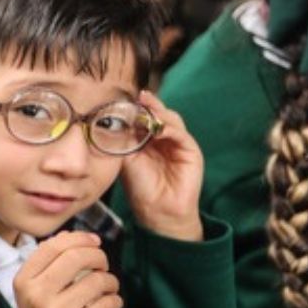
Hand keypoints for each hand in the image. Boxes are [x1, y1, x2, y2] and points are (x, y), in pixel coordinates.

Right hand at [12, 231, 122, 307]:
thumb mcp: (34, 289)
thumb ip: (49, 262)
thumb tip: (72, 234)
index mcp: (24, 280)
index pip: (54, 246)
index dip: (79, 238)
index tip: (94, 242)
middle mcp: (37, 295)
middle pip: (77, 257)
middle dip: (98, 256)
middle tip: (103, 265)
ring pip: (98, 280)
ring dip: (110, 281)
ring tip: (107, 288)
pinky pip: (109, 302)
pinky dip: (114, 300)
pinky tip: (108, 304)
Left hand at [121, 91, 204, 240]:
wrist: (157, 211)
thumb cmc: (140, 187)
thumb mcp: (126, 159)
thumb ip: (125, 139)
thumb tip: (117, 118)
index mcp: (147, 139)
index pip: (143, 116)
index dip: (135, 108)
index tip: (123, 99)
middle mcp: (163, 138)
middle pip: (158, 114)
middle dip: (148, 104)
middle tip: (138, 96)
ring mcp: (178, 143)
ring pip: (171, 119)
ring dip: (159, 113)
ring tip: (146, 110)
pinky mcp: (191, 151)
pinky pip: (181, 134)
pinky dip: (169, 129)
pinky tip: (158, 129)